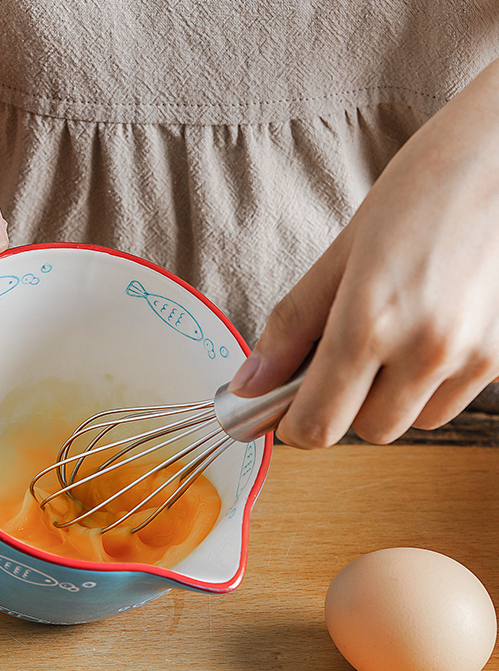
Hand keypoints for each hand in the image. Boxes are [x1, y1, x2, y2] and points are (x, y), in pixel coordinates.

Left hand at [228, 60, 498, 447]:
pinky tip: (427, 332)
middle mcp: (425, 351)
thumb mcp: (341, 254)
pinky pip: (448, 401)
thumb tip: (251, 382)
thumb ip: (291, 327)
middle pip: (365, 431)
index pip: (318, 425)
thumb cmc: (423, 188)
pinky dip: (427, 385)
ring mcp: (471, 358)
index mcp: (369, 323)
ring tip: (391, 335)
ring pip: (409, 422)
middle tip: (338, 358)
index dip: (292, 427)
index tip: (282, 413)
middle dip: (343, 406)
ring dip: (388, 399)